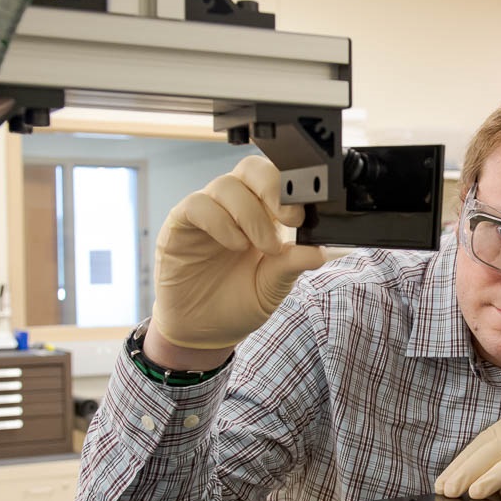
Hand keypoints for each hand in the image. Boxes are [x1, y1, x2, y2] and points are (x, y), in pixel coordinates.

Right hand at [150, 155, 329, 350]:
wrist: (205, 332)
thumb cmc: (239, 302)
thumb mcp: (274, 286)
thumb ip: (293, 264)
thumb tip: (320, 251)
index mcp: (263, 213)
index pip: (276, 178)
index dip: (292, 188)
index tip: (303, 217)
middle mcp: (235, 206)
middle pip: (251, 168)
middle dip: (273, 189)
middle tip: (289, 221)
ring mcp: (207, 212)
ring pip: (226, 185)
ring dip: (251, 215)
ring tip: (263, 247)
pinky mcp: (180, 225)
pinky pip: (198, 206)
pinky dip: (221, 222)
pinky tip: (235, 245)